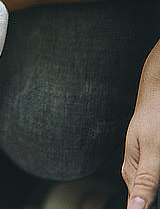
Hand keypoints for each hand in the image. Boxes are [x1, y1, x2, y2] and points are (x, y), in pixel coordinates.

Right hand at [122, 39, 159, 208]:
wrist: (158, 91)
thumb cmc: (154, 116)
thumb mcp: (152, 152)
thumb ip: (145, 181)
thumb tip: (134, 207)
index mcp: (131, 171)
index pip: (137, 203)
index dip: (144, 208)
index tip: (153, 202)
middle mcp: (138, 169)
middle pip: (150, 196)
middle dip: (155, 196)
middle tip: (159, 178)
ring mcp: (149, 163)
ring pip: (156, 184)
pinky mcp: (157, 158)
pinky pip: (158, 173)